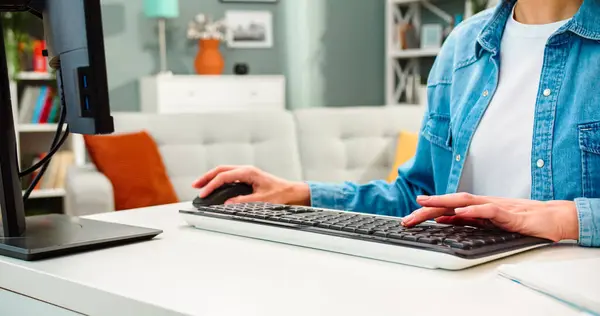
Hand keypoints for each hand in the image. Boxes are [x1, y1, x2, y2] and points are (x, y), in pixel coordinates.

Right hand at [192, 165, 310, 204]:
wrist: (294, 193)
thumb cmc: (282, 195)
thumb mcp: (262, 200)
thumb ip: (243, 201)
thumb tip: (227, 203)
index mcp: (249, 172)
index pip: (224, 176)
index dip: (211, 185)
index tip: (203, 194)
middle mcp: (247, 170)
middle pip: (221, 170)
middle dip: (207, 177)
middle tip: (195, 185)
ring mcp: (247, 173)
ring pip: (225, 172)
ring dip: (212, 177)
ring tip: (201, 186)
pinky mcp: (249, 178)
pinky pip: (230, 176)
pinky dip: (220, 180)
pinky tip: (215, 187)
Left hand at [401, 193, 578, 241]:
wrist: (548, 219)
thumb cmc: (518, 220)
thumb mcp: (485, 222)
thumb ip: (464, 219)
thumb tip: (442, 219)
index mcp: (475, 207)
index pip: (446, 207)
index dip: (427, 212)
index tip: (408, 218)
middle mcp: (480, 203)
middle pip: (449, 202)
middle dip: (427, 209)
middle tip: (408, 218)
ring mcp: (493, 205)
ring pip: (464, 200)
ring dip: (443, 201)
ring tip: (425, 204)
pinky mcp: (507, 212)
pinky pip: (488, 210)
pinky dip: (473, 210)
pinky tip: (460, 211)